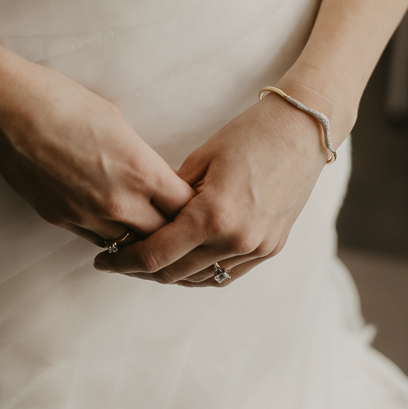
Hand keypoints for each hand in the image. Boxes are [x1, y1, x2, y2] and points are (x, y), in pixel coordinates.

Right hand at [0, 46, 195, 244]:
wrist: (6, 110)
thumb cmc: (63, 102)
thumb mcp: (118, 122)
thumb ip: (141, 158)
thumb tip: (152, 176)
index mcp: (141, 170)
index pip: (186, 208)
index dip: (195, 208)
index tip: (196, 204)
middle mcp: (119, 201)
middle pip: (163, 237)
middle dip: (173, 231)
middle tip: (177, 225)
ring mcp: (88, 215)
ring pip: (129, 245)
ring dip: (140, 238)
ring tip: (147, 229)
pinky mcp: (61, 220)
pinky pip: (97, 239)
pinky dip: (109, 235)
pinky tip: (112, 222)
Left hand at [93, 92, 328, 285]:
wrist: (303, 129)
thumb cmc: (248, 134)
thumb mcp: (200, 160)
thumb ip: (170, 197)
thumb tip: (144, 219)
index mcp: (213, 216)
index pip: (156, 254)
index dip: (124, 260)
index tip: (104, 260)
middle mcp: (236, 240)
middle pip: (175, 273)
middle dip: (141, 271)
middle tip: (118, 262)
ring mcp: (257, 248)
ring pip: (201, 279)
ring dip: (171, 275)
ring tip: (147, 264)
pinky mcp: (271, 248)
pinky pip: (227, 274)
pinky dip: (201, 273)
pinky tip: (183, 264)